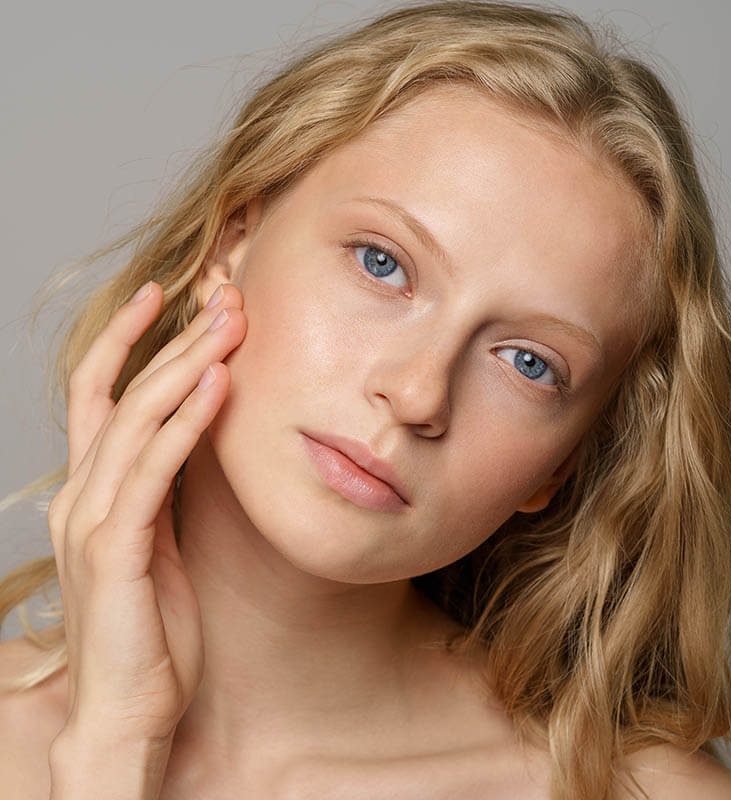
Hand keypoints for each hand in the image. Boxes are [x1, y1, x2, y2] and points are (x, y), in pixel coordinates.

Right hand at [47, 281, 245, 745]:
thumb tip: (192, 442)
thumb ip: (161, 494)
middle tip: (223, 298)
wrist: (127, 712)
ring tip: (230, 325)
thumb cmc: (149, 632)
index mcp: (91, 493)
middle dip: (174, 340)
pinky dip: (187, 423)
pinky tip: (219, 385)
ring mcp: (92, 521)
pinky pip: (154, 471)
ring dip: (186, 366)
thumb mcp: (157, 546)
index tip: (168, 298)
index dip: (128, 342)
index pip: (101, 396)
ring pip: (136, 419)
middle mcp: (81, 496)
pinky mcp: (116, 550)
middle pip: (124, 394)